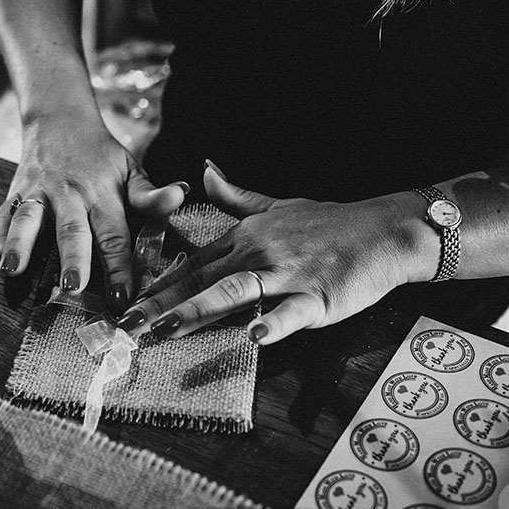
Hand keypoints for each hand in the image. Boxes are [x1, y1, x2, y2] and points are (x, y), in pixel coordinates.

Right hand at [0, 112, 186, 313]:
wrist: (60, 119)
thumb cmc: (101, 157)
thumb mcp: (131, 170)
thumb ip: (150, 195)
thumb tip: (180, 195)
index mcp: (103, 194)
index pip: (114, 235)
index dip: (119, 267)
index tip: (122, 297)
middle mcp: (69, 194)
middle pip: (71, 229)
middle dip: (72, 258)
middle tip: (72, 287)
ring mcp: (39, 192)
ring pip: (28, 219)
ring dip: (20, 244)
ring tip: (13, 269)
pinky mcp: (15, 191)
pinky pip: (2, 213)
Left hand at [116, 162, 422, 343]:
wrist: (383, 229)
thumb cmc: (329, 222)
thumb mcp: (276, 206)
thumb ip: (234, 197)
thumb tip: (205, 171)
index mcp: (245, 239)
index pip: (191, 263)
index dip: (156, 284)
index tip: (126, 303)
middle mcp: (258, 254)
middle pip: (202, 280)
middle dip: (161, 303)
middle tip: (126, 325)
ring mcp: (287, 274)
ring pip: (235, 291)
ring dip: (198, 310)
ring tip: (167, 329)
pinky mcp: (319, 295)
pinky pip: (293, 311)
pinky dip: (274, 323)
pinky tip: (255, 337)